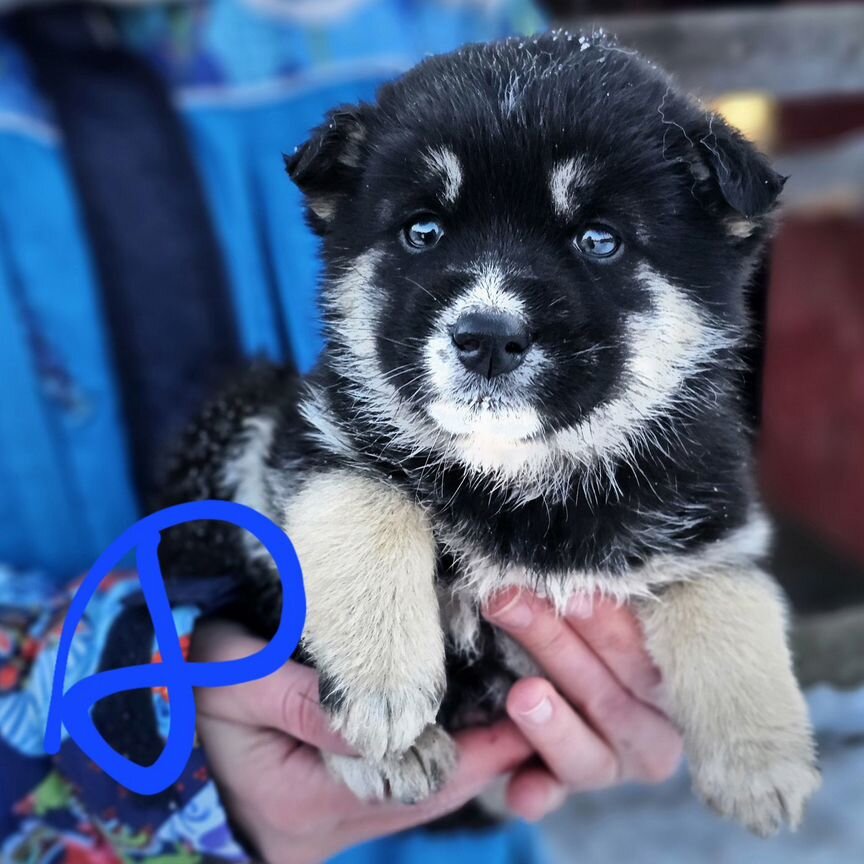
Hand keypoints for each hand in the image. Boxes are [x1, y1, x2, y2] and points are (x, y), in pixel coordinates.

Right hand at [191, 620, 532, 863]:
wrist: (139, 745)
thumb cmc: (181, 709)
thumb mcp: (233, 687)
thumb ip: (303, 700)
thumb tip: (382, 716)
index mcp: (309, 802)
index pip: (418, 781)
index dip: (480, 750)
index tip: (527, 713)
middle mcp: (328, 824)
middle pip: (430, 791)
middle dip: (485, 751)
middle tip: (532, 701)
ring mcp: (327, 820)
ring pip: (416, 789)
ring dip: (459, 751)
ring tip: (503, 703)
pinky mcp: (323, 806)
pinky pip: (392, 784)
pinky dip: (425, 752)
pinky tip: (444, 717)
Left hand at [483, 591, 682, 820]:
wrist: (580, 673)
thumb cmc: (596, 626)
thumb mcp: (604, 611)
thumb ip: (597, 596)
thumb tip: (570, 563)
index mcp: (671, 680)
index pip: (646, 654)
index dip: (610, 624)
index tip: (572, 591)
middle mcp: (651, 730)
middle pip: (608, 694)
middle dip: (554, 644)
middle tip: (509, 602)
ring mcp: (610, 763)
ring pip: (588, 755)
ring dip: (554, 726)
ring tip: (523, 696)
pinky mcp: (566, 784)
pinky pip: (552, 794)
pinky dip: (537, 792)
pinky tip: (521, 790)